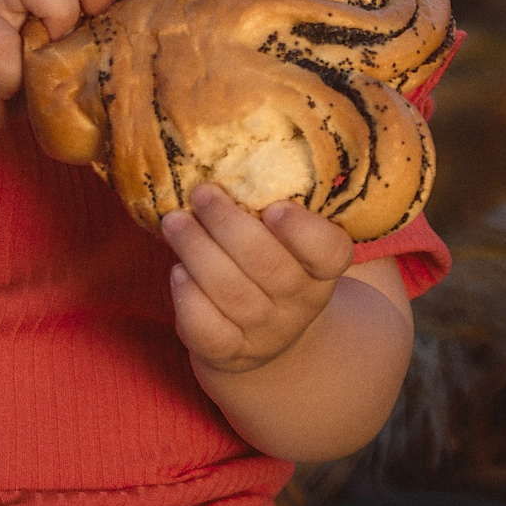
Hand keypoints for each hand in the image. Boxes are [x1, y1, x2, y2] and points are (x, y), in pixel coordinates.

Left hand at [163, 185, 353, 373]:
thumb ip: (273, 209)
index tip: (275, 206)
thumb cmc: (270, 265)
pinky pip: (209, 331)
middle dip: (229, 225)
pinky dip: (190, 299)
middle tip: (202, 193)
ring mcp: (265, 332)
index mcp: (322, 269)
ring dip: (198, 251)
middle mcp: (299, 303)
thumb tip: (226, 153)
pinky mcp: (230, 352)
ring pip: (232, 293)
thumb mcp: (288, 242)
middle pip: (268, 266)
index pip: (330, 253)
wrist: (263, 334)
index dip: (303, 231)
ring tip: (175, 221)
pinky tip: (177, 272)